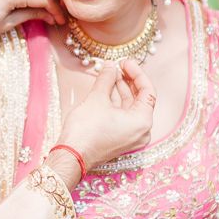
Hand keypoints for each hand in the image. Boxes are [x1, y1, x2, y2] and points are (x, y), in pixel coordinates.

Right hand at [49, 60, 154, 184]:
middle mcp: (141, 131)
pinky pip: (123, 116)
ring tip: (109, 74)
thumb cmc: (86, 130)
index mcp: (142, 121)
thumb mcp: (97, 98)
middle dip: (128, 81)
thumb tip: (110, 66)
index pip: (147, 91)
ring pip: (130, 107)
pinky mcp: (120, 139)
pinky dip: (116, 102)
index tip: (125, 62)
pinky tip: (106, 89)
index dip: (137, 73)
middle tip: (117, 66)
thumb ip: (107, 79)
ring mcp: (131, 137)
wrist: (71, 155)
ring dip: (120, 90)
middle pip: (140, 99)